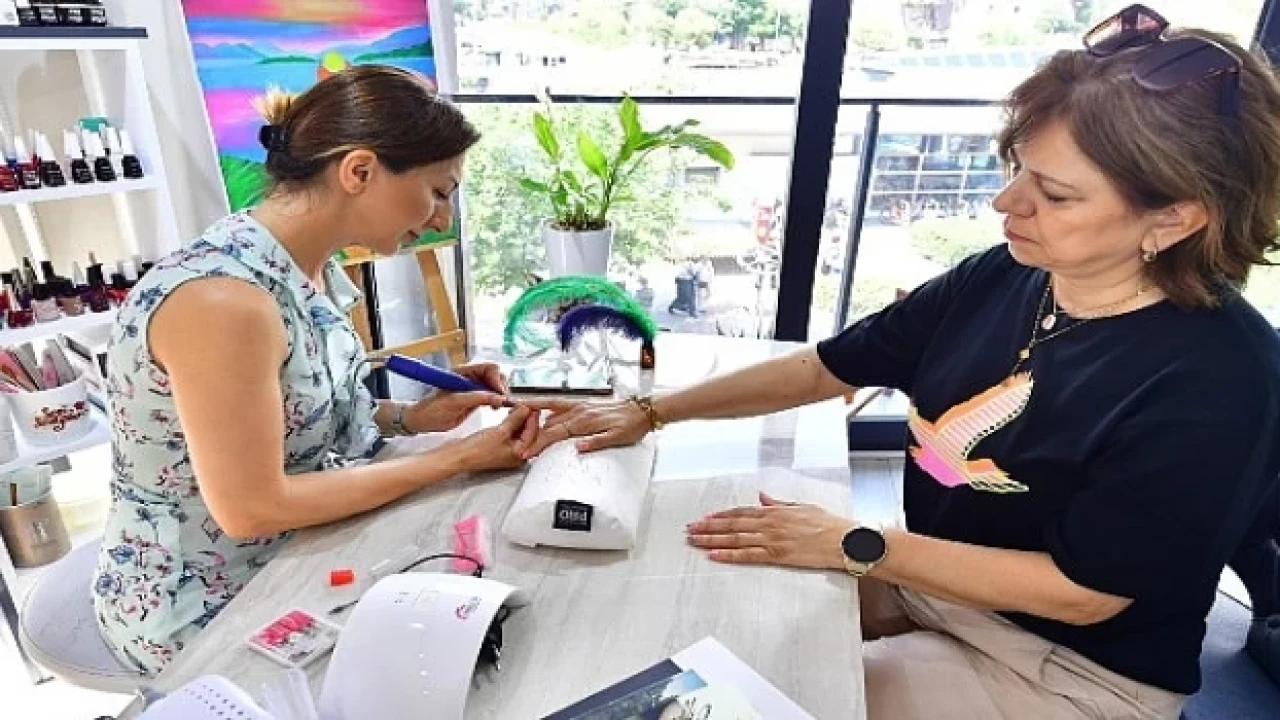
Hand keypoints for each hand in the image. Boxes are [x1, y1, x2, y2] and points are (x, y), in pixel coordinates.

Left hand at [404, 362, 508, 432]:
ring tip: (497, 406)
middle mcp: (470, 378)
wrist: (422, 421)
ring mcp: (473, 389)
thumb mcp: (453, 402)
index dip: (497, 379)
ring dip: (501, 394)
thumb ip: (476, 398)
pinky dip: (497, 401)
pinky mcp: (475, 399)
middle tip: (501, 401)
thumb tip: (498, 398)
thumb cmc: (430, 409)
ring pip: (495, 386)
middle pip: (496, 375)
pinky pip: (491, 396)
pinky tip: (495, 408)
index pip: (489, 368)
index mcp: (463, 372)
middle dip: (501, 386)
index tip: (499, 393)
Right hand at [446, 405, 539, 472]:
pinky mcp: (500, 445)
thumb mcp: (500, 432)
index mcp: (520, 454)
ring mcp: (508, 450)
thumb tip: (526, 409)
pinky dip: (512, 423)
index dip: (532, 418)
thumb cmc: (477, 450)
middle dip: (527, 418)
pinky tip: (510, 414)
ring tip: (518, 407)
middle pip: (528, 433)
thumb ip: (515, 419)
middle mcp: (516, 454)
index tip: (532, 406)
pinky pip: (511, 432)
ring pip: (520, 432)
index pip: (532, 433)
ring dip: (519, 419)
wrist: (459, 455)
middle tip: (526, 405)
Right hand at [521, 398, 652, 457]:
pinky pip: (559, 404)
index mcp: (585, 421)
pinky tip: (541, 413)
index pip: (554, 433)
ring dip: (536, 422)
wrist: (644, 410)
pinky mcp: (584, 404)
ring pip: (551, 413)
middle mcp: (580, 411)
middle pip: (548, 425)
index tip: (527, 453)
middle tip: (520, 448)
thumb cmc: (632, 425)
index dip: (538, 443)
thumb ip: (597, 442)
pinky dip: (546, 408)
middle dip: (532, 436)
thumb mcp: (618, 438)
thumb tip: (578, 448)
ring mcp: (580, 406)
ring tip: (523, 431)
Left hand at [685, 493, 853, 569]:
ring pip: (735, 538)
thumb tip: (762, 496)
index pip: (741, 511)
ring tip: (694, 541)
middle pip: (732, 524)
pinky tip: (714, 555)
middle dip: (708, 527)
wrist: (844, 539)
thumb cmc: (828, 523)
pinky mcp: (777, 555)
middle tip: (689, 530)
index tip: (704, 518)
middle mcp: (769, 523)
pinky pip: (748, 555)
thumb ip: (779, 503)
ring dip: (712, 539)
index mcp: (775, 511)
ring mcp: (772, 539)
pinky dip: (729, 554)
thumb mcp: (801, 506)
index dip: (720, 515)